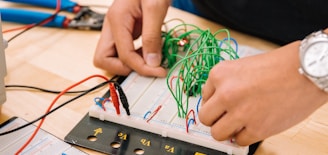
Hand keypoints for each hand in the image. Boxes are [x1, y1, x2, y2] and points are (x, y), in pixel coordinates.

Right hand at [93, 0, 169, 76]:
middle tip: (146, 68)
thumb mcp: (156, 8)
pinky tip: (149, 53)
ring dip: (128, 64)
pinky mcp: (124, 30)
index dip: (141, 68)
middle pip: (103, 60)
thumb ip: (152, 37)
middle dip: (124, 68)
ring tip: (150, 61)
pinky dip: (134, 57)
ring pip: (110, 57)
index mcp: (116, 20)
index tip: (158, 71)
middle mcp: (111, 26)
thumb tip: (151, 63)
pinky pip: (122, 51)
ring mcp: (116, 29)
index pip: (123, 55)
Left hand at [199, 41, 327, 145]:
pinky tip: (253, 126)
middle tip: (227, 117)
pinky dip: (244, 137)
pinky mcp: (257, 129)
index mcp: (219, 74)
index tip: (224, 105)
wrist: (307, 70)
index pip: (204, 97)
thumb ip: (225, 84)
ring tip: (239, 124)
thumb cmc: (279, 66)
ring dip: (227, 131)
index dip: (215, 102)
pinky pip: (239, 141)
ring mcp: (240, 113)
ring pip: (217, 134)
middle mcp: (225, 94)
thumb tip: (216, 103)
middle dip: (216, 119)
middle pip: (205, 118)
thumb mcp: (241, 66)